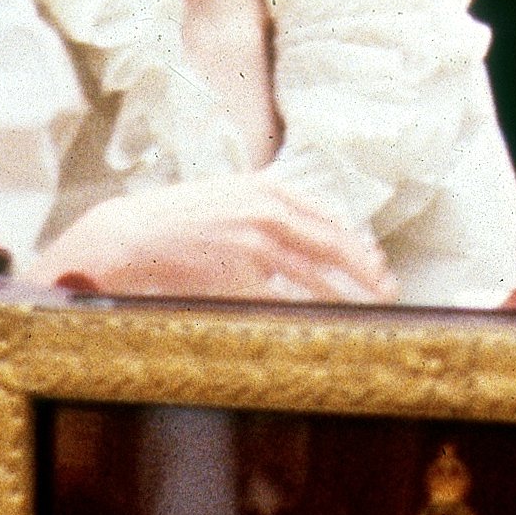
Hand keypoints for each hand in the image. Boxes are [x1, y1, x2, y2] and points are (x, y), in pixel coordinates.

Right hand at [36, 174, 394, 303]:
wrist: (128, 235)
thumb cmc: (172, 219)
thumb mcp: (223, 196)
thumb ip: (262, 207)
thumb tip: (300, 231)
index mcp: (265, 189)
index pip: (325, 216)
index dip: (354, 242)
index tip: (373, 260)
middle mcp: (267, 212)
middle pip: (332, 243)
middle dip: (365, 268)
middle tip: (387, 288)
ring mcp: (255, 245)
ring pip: (314, 276)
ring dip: (343, 296)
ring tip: (363, 312)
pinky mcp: (239, 276)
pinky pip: (283, 301)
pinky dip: (304, 314)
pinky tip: (319, 325)